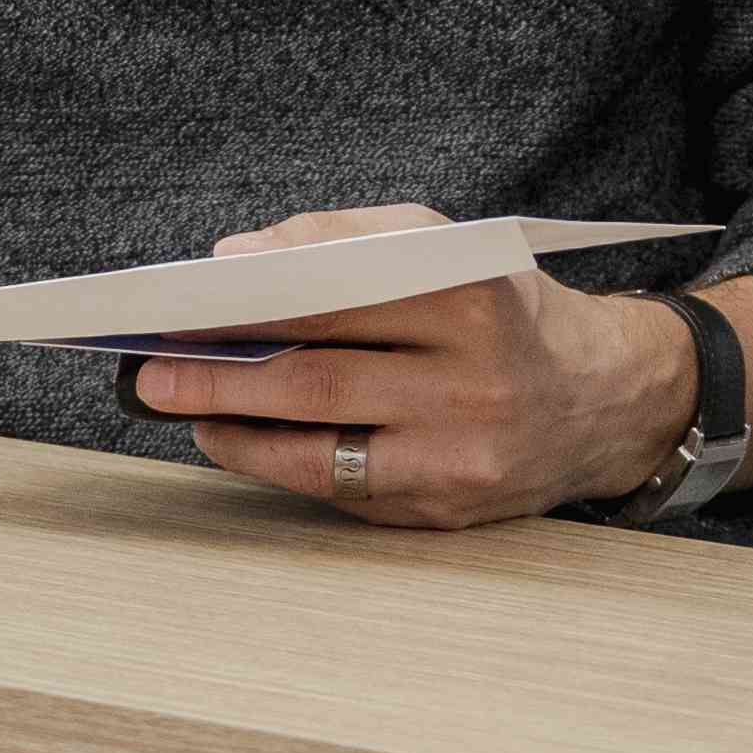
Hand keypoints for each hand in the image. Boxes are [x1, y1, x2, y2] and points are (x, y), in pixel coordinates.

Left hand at [121, 206, 683, 530]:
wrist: (602, 399)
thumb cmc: (501, 311)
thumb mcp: (446, 248)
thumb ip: (346, 240)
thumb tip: (236, 262)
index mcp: (472, 298)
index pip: (338, 295)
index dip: (252, 300)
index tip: (185, 299)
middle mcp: (473, 383)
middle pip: (317, 381)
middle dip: (219, 377)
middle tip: (151, 372)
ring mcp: (460, 458)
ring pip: (320, 453)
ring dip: (235, 431)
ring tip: (182, 409)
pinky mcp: (447, 512)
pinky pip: (341, 493)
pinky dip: (278, 467)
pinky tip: (237, 441)